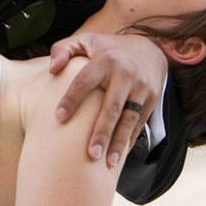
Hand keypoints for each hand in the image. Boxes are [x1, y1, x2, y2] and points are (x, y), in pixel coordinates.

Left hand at [50, 33, 166, 167]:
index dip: (72, 99)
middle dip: (101, 132)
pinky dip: (129, 141)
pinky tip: (118, 157)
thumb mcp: (85, 42)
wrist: (149, 49)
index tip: (60, 118)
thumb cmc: (107, 49)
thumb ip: (63, 49)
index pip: (85, 81)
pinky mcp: (153, 99)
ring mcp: (142, 88)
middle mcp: (125, 74)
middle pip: (112, 107)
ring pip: (129, 119)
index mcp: (105, 60)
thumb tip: (52, 69)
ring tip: (108, 164)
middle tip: (89, 154)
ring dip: (119, 143)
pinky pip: (140, 123)